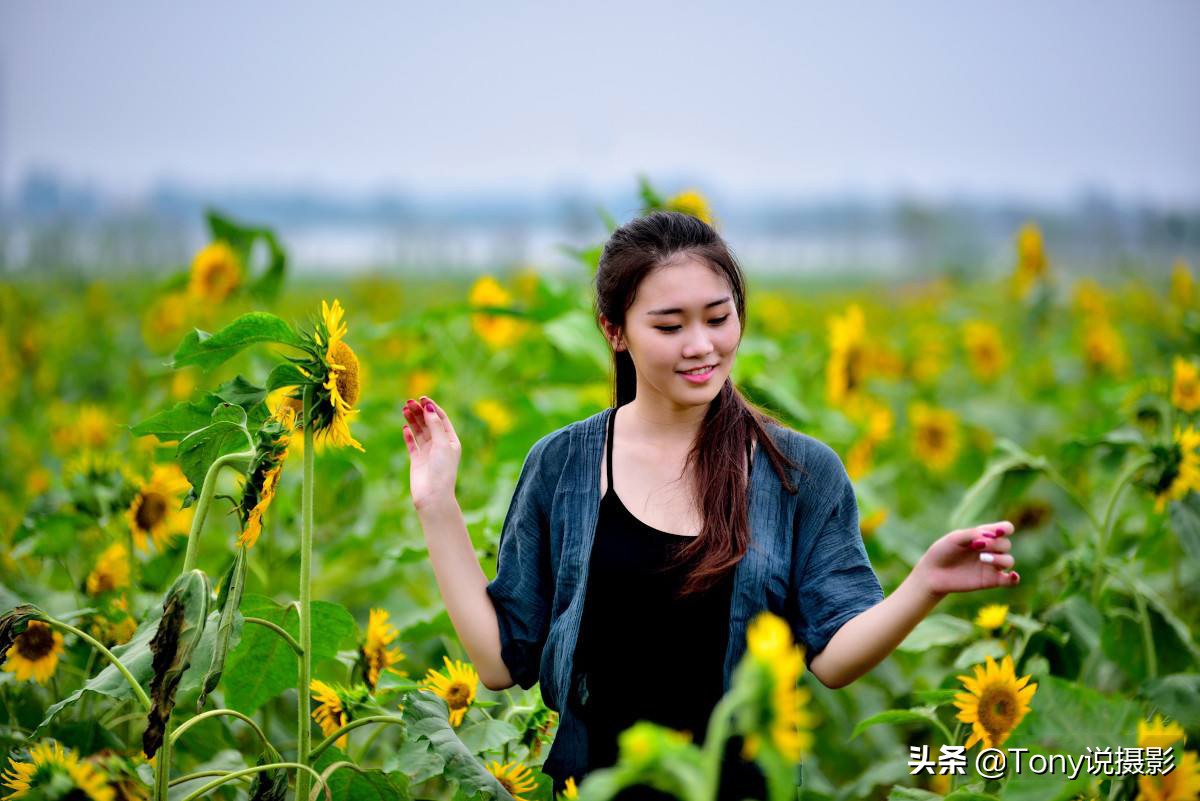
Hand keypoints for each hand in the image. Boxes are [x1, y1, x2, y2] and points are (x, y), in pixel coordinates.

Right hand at [402, 396, 461, 511]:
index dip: (432, 407)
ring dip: (413, 420)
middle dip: (420, 411)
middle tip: (409, 402)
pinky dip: (409, 435)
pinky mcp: (417, 460)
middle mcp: (440, 445)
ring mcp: (428, 452)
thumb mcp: (442, 443)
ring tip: (404, 408)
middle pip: (429, 423)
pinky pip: (412, 444)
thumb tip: (428, 407)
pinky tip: (405, 427)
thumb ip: (434, 424)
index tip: (422, 398)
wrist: (433, 495)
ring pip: (420, 431)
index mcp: (451, 441)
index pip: (441, 419)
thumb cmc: (442, 470)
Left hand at [911, 521, 1019, 598]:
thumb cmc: (942, 552)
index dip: (1005, 529)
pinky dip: (1014, 578)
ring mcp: (992, 566)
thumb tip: (993, 535)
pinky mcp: (991, 581)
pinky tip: (1012, 575)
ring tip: (982, 558)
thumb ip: (973, 534)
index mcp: (984, 536)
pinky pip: (1010, 581)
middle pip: (1006, 544)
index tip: (996, 532)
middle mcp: (991, 550)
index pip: (1005, 528)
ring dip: (999, 558)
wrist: (932, 573)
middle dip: (995, 544)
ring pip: (1009, 560)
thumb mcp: (955, 538)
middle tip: (977, 546)